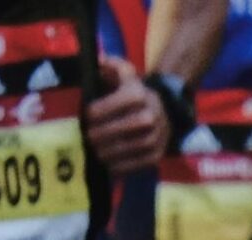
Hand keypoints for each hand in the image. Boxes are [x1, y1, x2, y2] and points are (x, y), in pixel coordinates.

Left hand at [87, 56, 168, 172]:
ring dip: (108, 152)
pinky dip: (121, 166)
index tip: (87, 115)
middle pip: (121, 128)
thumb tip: (98, 60)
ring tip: (96, 151)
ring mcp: (156, 137)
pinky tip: (108, 164)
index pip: (112, 105)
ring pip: (129, 147)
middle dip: (101, 134)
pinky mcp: (157, 154)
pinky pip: (137, 164)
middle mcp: (150, 116)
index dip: (95, 112)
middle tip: (88, 137)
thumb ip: (109, 65)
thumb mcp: (124, 73)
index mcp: (139, 94)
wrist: (164, 110)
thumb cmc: (134, 92)